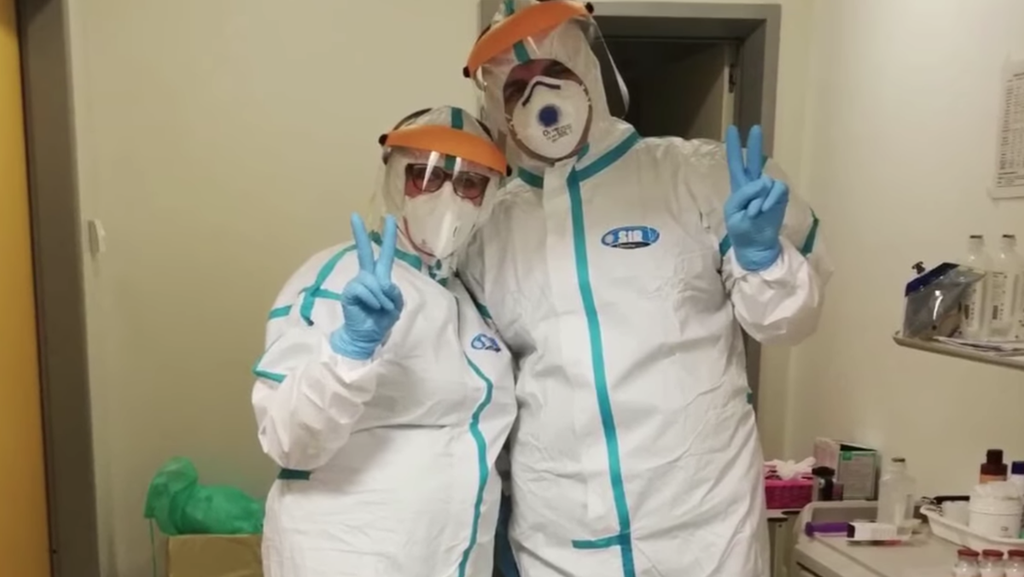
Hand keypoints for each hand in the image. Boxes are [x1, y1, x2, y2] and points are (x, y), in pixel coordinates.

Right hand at [330, 213, 404, 359]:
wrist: (367, 337)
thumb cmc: (381, 320)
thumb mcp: (396, 306)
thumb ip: (394, 292)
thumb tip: (383, 284)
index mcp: (380, 277)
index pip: (385, 254)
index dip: (388, 237)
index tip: (388, 218)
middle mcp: (367, 277)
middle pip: (365, 253)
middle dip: (361, 235)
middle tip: (354, 216)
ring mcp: (356, 284)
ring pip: (372, 281)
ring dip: (381, 296)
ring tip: (382, 308)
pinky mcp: (349, 292)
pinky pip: (363, 289)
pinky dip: (372, 299)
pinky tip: (372, 307)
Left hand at [724, 125, 788, 271]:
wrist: (756, 245)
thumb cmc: (742, 230)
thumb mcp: (734, 213)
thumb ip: (744, 195)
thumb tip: (763, 181)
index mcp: (738, 188)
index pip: (735, 164)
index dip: (733, 147)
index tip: (732, 129)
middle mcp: (753, 186)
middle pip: (753, 162)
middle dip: (754, 145)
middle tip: (755, 129)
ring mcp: (767, 191)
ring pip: (766, 182)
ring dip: (760, 198)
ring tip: (755, 213)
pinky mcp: (779, 197)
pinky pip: (777, 190)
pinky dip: (771, 199)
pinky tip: (765, 209)